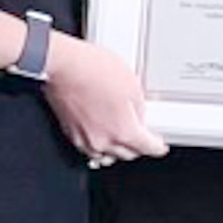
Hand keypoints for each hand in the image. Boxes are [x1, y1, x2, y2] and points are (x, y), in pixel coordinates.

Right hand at [42, 32, 168, 163]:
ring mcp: (85, 140)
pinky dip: (97, 146)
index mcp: (123, 131)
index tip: (159, 146)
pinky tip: (100, 135)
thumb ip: (138, 107)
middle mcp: (103, 141)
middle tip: (141, 137)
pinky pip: (88, 149)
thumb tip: (138, 115)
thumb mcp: (131, 83)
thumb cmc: (93, 70)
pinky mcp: (70, 133)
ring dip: (115, 150)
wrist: (63, 66)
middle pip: (127, 155)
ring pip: (106, 156)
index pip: (147, 148)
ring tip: (120, 138)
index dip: (157, 147)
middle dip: (137, 147)